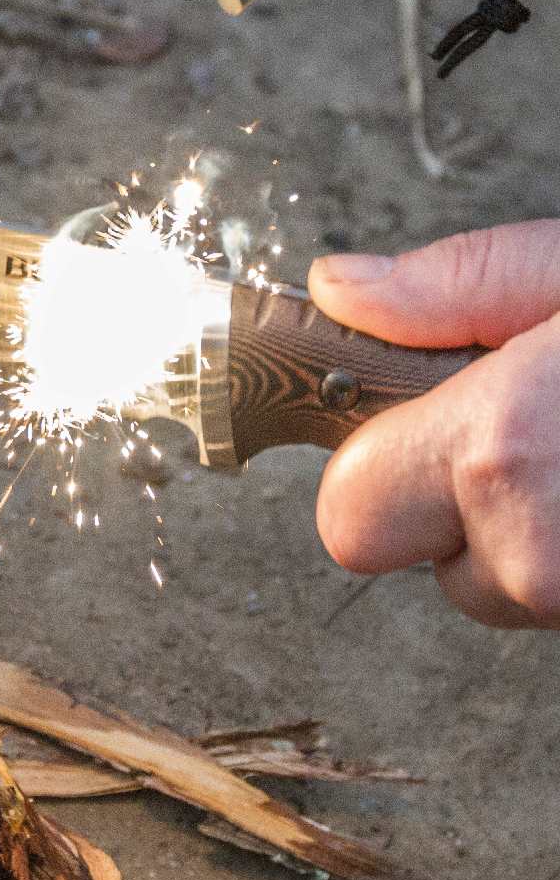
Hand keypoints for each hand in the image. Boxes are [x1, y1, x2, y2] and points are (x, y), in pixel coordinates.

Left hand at [308, 221, 559, 627]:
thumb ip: (455, 284)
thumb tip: (341, 289)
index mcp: (501, 452)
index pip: (347, 511)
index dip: (370, 463)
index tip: (406, 423)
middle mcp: (536, 553)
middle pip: (409, 557)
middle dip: (441, 502)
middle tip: (518, 434)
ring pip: (486, 581)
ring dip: (513, 530)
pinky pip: (544, 595)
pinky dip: (558, 548)